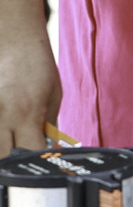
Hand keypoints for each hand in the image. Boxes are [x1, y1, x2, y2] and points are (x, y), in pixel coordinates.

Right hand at [0, 30, 61, 152]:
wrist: (15, 41)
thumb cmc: (37, 67)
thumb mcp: (53, 95)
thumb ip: (48, 125)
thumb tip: (48, 149)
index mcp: (27, 113)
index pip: (31, 153)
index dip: (37, 163)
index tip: (43, 165)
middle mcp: (3, 116)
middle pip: (4, 157)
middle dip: (14, 164)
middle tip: (24, 159)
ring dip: (4, 150)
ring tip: (15, 139)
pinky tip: (7, 132)